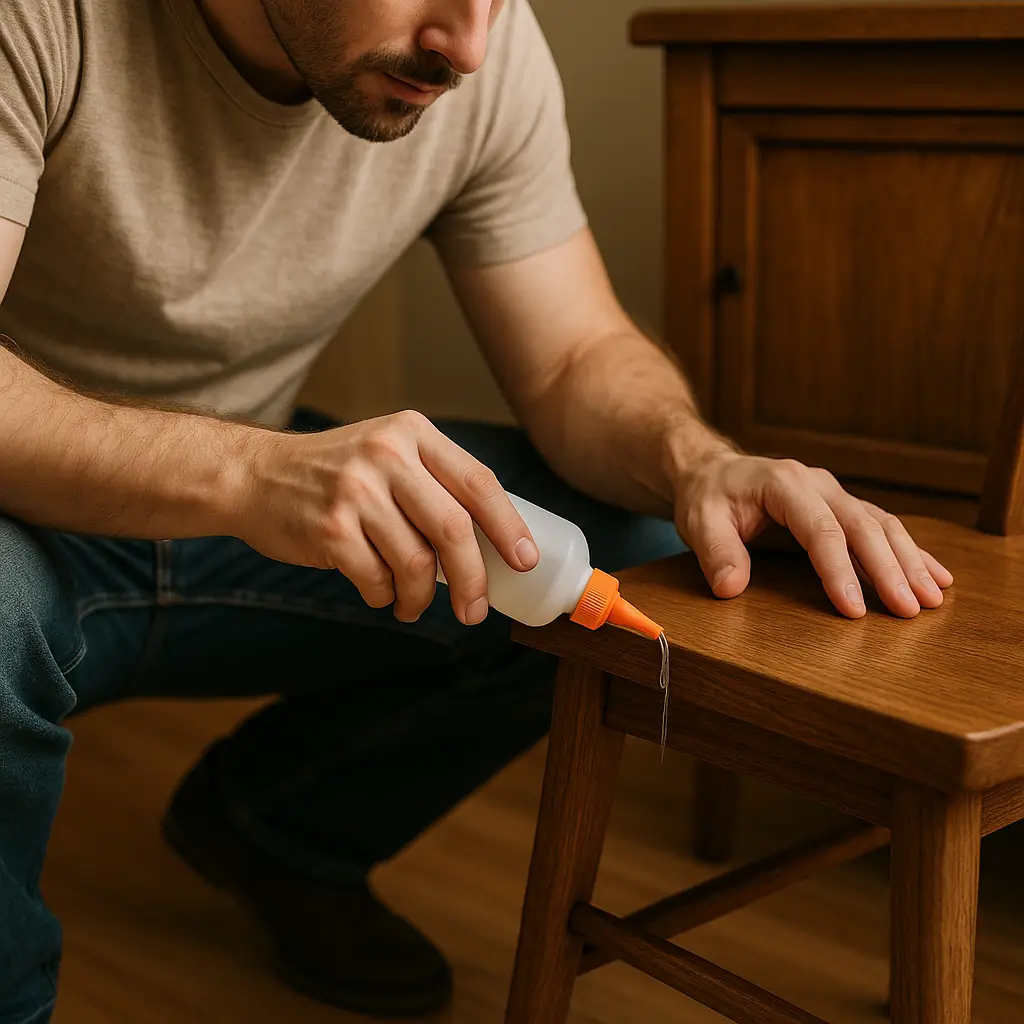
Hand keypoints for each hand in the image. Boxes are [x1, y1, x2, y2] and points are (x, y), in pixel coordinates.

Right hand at [240, 411, 537, 623]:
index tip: (526, 561)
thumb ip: (433, 482)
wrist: (255, 475)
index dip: (509, 526)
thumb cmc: (335, 473)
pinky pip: (378, 580)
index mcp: (413, 433)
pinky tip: (379, 592)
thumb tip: (494, 544)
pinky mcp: (330, 528)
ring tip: (412, 605)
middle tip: (475, 610)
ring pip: (416, 564)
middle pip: (454, 530)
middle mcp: (387, 455)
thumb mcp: (387, 451)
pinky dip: (384, 596)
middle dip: (473, 580)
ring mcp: (356, 491)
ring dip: (419, 598)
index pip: (478, 482)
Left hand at [674, 452, 952, 618]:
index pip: (820, 529)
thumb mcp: (699, 521)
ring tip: (932, 598)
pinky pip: (882, 527)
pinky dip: (909, 551)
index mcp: (784, 483)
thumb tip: (730, 587)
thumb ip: (715, 552)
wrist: (712, 472)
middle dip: (889, 569)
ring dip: (908, 561)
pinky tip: (936, 575)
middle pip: (862, 526)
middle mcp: (817, 484)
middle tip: (911, 609)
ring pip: (881, 525)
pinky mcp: (841, 507)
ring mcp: (833, 494)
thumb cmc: (707, 497)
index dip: (839, 570)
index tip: (854, 610)